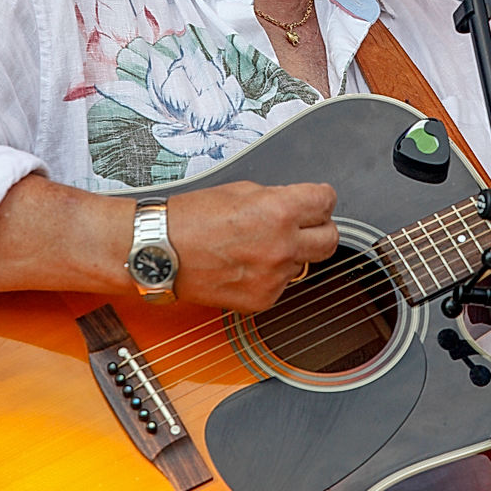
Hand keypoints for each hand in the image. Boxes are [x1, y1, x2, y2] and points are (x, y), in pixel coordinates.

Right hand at [167, 180, 337, 311]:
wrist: (160, 252)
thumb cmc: (191, 218)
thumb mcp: (242, 190)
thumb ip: (278, 198)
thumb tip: (298, 205)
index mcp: (279, 211)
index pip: (327, 202)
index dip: (320, 199)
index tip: (316, 202)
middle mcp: (282, 245)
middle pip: (330, 239)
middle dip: (319, 228)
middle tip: (303, 225)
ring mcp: (273, 276)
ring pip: (304, 263)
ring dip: (291, 253)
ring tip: (259, 244)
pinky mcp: (262, 299)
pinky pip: (282, 284)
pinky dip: (270, 275)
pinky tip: (246, 264)